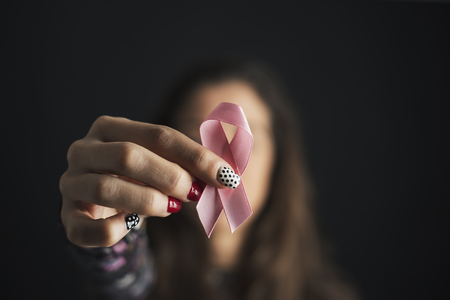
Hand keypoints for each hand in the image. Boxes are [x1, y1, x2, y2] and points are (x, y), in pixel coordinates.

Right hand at [59, 116, 231, 246]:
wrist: (96, 203)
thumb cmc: (134, 178)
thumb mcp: (158, 163)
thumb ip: (186, 165)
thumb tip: (227, 176)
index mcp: (110, 128)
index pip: (158, 134)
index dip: (195, 155)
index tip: (226, 175)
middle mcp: (84, 150)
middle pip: (129, 156)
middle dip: (171, 176)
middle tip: (196, 193)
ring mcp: (71, 183)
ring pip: (107, 189)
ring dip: (148, 201)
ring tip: (171, 208)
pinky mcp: (67, 217)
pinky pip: (88, 227)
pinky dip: (116, 230)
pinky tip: (130, 227)